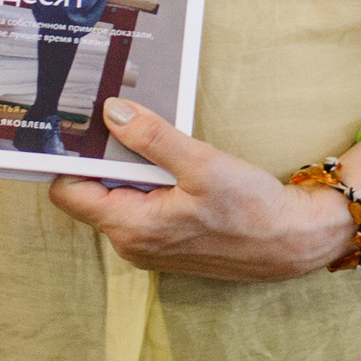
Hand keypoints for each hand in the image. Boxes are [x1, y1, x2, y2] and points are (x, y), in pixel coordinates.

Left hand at [49, 100, 354, 280]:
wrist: (292, 243)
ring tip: (159, 143)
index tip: (81, 127)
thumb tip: (112, 112)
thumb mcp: (203, 164)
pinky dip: (150, 184)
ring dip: (132, 170)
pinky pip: (140, 208)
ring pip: (118, 198)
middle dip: (106, 158)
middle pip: (92, 192)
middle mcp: (131, 244)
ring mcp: (148, 247)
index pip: (69, 192)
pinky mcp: (166, 243)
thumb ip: (152, 138)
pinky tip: (176, 166)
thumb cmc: (252, 210)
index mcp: (131, 227)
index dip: (72, 158)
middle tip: (125, 121)